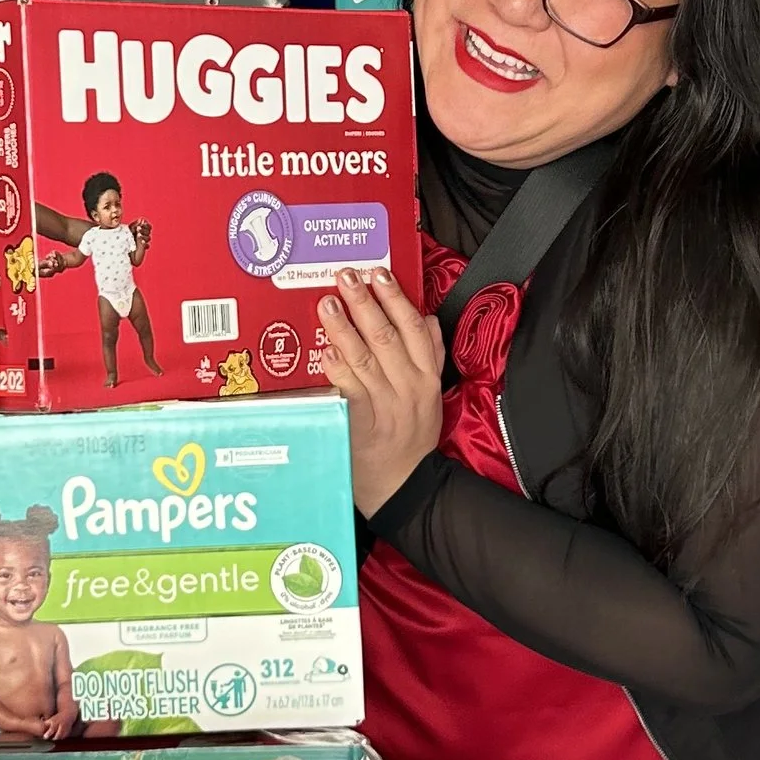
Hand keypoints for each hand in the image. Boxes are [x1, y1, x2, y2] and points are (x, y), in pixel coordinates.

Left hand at [319, 268, 444, 515]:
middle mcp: (408, 387)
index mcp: (426, 376)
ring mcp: (385, 406)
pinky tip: (327, 350)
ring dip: (345, 327)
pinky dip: (338, 368)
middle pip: (386, 336)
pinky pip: (350, 390)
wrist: (404, 485)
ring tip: (329, 302)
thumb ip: (431, 354)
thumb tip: (428, 318)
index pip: (413, 328)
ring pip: (364, 358)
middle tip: (346, 276)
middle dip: (365, 302)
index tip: (379, 274)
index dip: (396, 298)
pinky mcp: (363, 425)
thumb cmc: (412, 438)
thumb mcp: (432, 394)